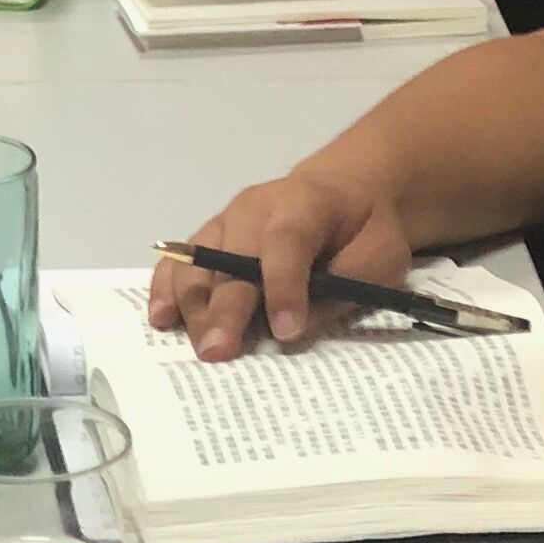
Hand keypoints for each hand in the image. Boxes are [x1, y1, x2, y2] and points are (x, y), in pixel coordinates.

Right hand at [147, 170, 414, 355]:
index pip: (287, 242)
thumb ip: (347, 285)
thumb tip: (299, 327)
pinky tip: (162, 317)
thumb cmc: (364, 228)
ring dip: (194, 307)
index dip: (284, 287)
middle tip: (218, 351)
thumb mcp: (381, 255)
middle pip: (230, 257)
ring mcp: (227, 220)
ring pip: (198, 262)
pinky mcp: (210, 235)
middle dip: (225, 308)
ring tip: (199, 347)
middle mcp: (255, 208)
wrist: (343, 191)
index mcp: (305, 204)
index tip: (286, 331)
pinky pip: (181, 262)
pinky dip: (167, 289)